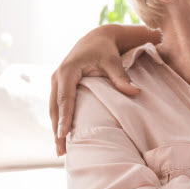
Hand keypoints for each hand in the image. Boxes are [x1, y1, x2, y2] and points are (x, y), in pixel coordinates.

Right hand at [49, 27, 139, 155]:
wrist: (96, 37)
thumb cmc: (105, 49)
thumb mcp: (113, 61)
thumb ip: (121, 77)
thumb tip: (136, 92)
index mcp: (68, 71)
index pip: (65, 99)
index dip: (64, 117)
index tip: (64, 135)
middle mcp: (57, 76)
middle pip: (55, 108)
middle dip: (57, 130)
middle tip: (61, 151)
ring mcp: (56, 81)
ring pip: (53, 109)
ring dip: (56, 128)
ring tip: (60, 150)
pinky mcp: (60, 85)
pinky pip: (57, 106)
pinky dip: (59, 120)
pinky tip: (63, 136)